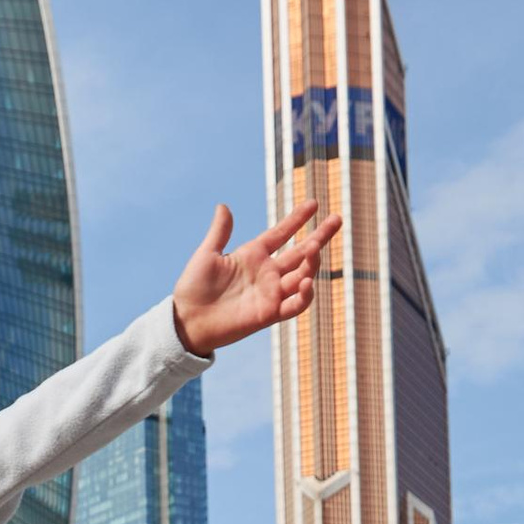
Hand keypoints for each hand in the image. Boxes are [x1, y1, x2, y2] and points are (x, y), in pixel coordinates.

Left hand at [170, 200, 339, 356]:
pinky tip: (307, 281)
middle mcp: (267, 273)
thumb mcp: (207, 255)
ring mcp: (270, 293)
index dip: (297, 219)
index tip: (313, 203)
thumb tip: (223, 206)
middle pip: (301, 252)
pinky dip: (304, 294)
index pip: (282, 233)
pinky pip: (295, 304)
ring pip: (302, 275)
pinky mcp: (269, 313)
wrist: (187, 320)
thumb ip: (219, 232)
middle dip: (320, 236)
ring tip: (315, 246)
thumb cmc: (193, 288)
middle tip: (337, 219)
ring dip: (312, 262)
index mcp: (253, 255)